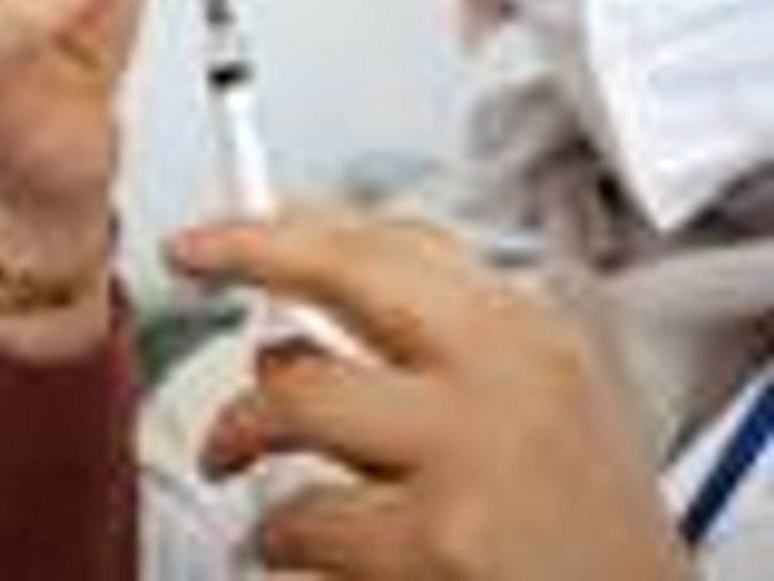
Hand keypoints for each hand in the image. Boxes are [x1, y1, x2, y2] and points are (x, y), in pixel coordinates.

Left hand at [168, 210, 690, 580]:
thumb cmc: (581, 525)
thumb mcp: (537, 394)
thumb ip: (441, 336)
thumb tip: (322, 298)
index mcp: (526, 331)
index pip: (397, 240)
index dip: (299, 224)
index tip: (237, 226)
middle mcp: (502, 374)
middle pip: (346, 270)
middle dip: (248, 248)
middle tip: (192, 254)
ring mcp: (469, 454)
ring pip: (293, 397)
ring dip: (241, 429)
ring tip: (235, 452)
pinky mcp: (434, 548)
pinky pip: (298, 519)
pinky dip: (278, 537)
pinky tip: (302, 549)